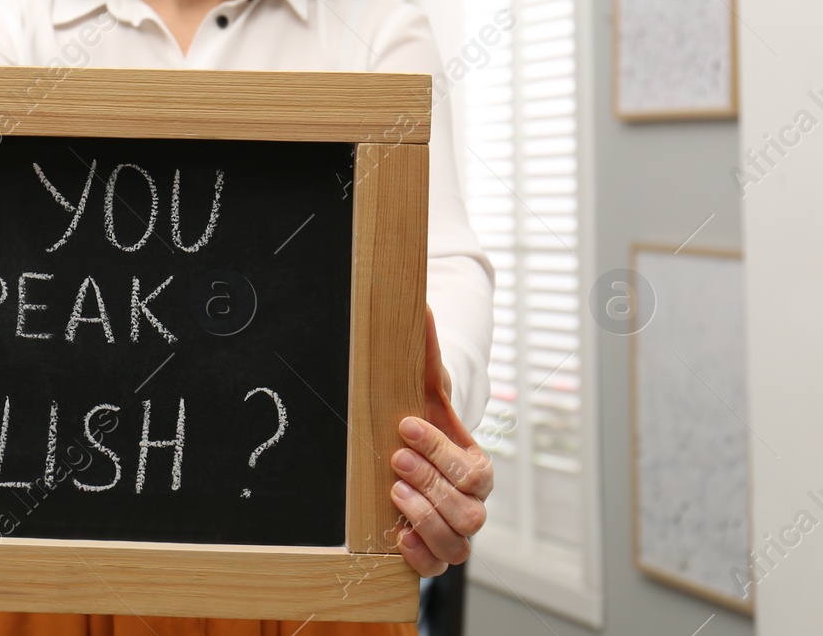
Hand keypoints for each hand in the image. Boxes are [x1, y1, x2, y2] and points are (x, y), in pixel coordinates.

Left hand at [389, 305, 492, 575]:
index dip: (439, 449)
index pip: (472, 468)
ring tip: (395, 491)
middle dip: (431, 482)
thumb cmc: (419, 418)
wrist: (410, 453)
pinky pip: (439, 569)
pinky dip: (421, 556)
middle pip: (470, 508)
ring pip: (460, 541)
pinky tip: (398, 536)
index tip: (405, 424)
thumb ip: (423, 352)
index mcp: (477, 465)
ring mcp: (456, 530)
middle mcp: (473, 502)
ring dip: (426, 518)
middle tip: (395, 457)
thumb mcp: (420, 387)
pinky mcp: (434, 552)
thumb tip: (418, 304)